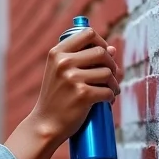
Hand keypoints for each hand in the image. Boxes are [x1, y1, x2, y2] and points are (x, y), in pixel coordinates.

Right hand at [5, 27, 121, 158]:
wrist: (45, 124)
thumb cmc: (56, 98)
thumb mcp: (61, 73)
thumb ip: (83, 59)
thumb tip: (113, 49)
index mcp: (56, 53)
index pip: (88, 34)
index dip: (101, 42)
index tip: (103, 54)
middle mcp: (63, 63)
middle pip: (102, 52)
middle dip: (111, 65)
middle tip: (110, 77)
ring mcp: (72, 79)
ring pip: (108, 73)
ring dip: (113, 83)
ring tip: (109, 91)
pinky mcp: (83, 95)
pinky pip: (108, 91)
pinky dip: (111, 97)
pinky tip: (106, 101)